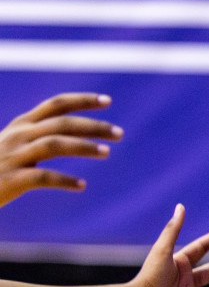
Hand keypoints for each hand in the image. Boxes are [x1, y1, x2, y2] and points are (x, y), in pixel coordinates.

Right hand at [0, 93, 121, 208]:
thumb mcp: (13, 145)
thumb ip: (37, 135)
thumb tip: (70, 131)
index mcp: (21, 126)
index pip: (55, 105)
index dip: (81, 100)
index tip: (107, 101)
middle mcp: (17, 136)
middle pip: (61, 123)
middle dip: (93, 126)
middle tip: (120, 133)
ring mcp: (13, 156)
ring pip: (54, 144)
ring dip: (83, 146)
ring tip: (107, 152)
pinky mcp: (11, 179)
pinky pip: (42, 177)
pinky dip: (64, 180)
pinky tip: (81, 185)